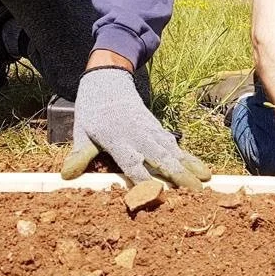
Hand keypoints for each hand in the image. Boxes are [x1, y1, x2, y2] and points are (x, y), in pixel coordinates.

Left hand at [60, 67, 211, 189]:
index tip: (158, 195)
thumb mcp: (82, 131)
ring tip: (207, 181)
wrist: (108, 80)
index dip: (146, 181)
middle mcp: (138, 136)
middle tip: (197, 193)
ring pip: (173, 152)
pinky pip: (174, 145)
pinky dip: (188, 157)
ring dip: (190, 167)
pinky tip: (200, 167)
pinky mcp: (157, 128)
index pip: (134, 165)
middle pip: (162, 159)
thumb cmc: (93, 109)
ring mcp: (150, 131)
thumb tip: (67, 176)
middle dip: (180, 177)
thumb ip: (80, 155)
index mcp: (118, 139)